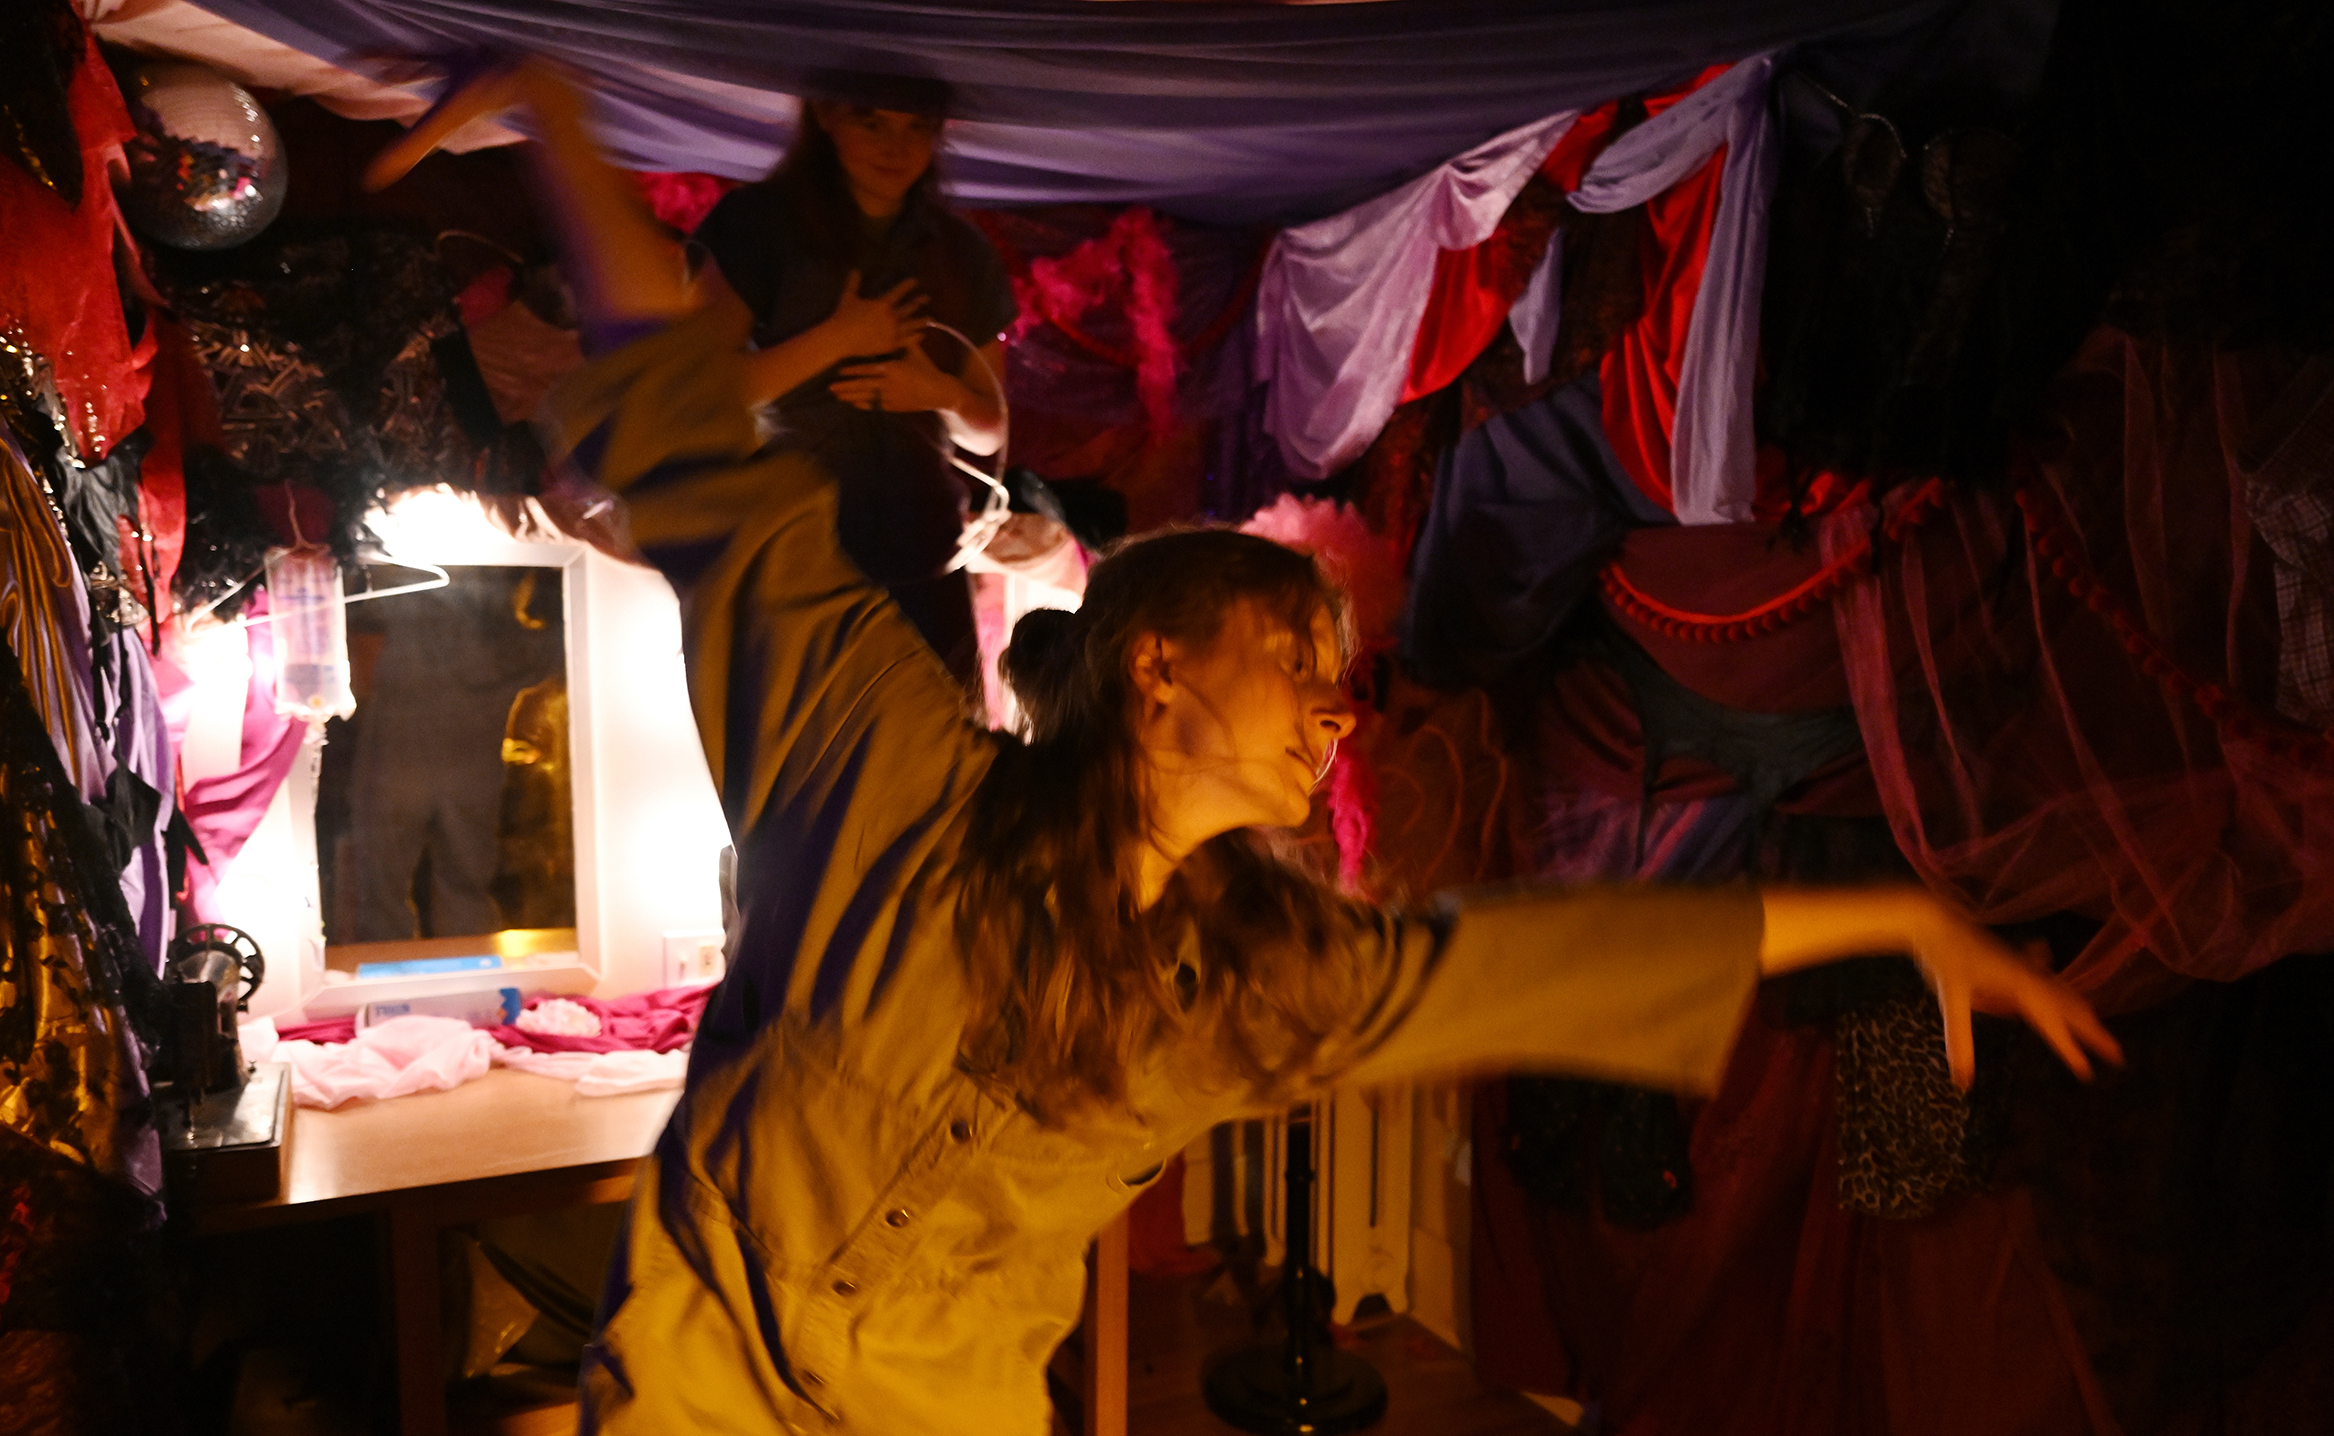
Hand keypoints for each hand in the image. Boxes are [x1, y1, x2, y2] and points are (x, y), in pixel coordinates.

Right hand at [822, 272, 926, 359]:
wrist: (841, 338)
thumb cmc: (843, 316)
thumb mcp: (849, 297)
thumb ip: (853, 283)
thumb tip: (855, 269)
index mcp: (882, 304)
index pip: (898, 292)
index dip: (907, 285)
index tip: (915, 281)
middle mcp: (891, 317)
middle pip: (908, 308)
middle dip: (918, 302)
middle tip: (927, 298)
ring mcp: (892, 332)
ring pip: (910, 325)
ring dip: (921, 321)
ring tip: (930, 319)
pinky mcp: (890, 344)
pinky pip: (906, 340)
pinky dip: (915, 337)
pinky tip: (922, 335)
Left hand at [830, 337, 962, 414]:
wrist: (940, 392)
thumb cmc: (927, 370)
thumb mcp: (915, 353)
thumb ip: (902, 341)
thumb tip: (894, 326)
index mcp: (894, 368)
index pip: (868, 369)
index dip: (853, 371)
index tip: (839, 371)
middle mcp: (890, 384)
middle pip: (863, 385)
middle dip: (846, 386)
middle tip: (831, 387)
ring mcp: (892, 397)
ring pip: (867, 397)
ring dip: (851, 396)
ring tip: (838, 396)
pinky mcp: (895, 407)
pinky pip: (876, 406)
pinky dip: (864, 404)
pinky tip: (853, 403)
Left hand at [1904, 904, 2123, 1089]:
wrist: (1933, 918)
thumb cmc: (1943, 958)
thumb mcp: (1950, 1000)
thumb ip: (1960, 1041)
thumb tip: (1963, 1082)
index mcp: (2022, 986)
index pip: (2052, 1026)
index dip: (2071, 1051)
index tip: (2090, 1073)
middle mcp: (2030, 975)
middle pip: (2068, 1008)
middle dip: (2092, 1032)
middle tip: (2117, 1054)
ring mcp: (2022, 963)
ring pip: (2060, 989)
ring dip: (2079, 1008)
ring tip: (2096, 1022)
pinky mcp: (2009, 956)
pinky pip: (2042, 974)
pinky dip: (2055, 981)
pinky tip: (2046, 957)